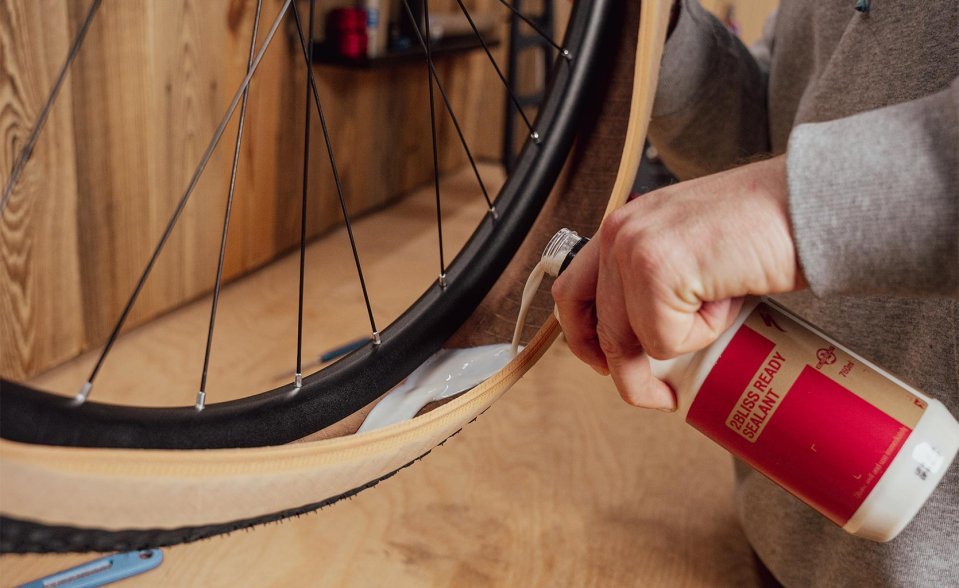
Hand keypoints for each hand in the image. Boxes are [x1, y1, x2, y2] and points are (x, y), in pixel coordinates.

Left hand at [551, 155, 805, 409]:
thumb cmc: (765, 228)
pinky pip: (664, 339)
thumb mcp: (692, 248)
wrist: (809, 203)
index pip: (573, 292)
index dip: (584, 338)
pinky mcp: (657, 270)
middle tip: (660, 390)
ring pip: (629, 341)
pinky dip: (702, 335)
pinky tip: (728, 298)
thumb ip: (658, 277)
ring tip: (720, 312)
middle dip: (625, 371)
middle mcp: (619, 232)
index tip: (608, 363)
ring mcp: (633, 249)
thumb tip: (641, 341)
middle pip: (595, 327)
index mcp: (623, 226)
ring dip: (678, 347)